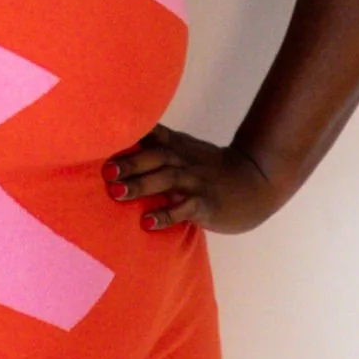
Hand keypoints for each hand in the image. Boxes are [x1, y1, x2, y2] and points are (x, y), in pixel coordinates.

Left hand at [104, 128, 282, 234]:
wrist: (257, 181)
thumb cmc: (212, 169)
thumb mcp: (184, 150)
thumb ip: (155, 145)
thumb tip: (119, 143)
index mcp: (176, 148)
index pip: (150, 136)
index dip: (128, 136)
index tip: (100, 137)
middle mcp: (184, 161)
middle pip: (155, 157)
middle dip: (129, 162)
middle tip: (106, 170)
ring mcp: (196, 182)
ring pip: (167, 179)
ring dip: (141, 185)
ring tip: (117, 192)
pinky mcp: (206, 204)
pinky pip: (185, 208)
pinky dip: (166, 214)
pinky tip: (148, 223)